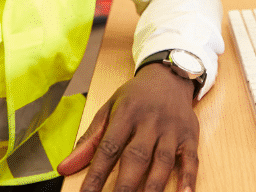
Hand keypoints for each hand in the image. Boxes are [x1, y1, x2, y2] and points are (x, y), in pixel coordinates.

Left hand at [57, 64, 198, 191]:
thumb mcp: (109, 109)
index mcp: (125, 114)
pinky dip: (189, 178)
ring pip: (163, 161)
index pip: (109, 149)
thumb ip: (89, 140)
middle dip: (125, 185)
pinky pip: (191, 159)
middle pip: (137, 157)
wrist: (169, 75)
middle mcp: (150, 121)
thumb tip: (64, 168)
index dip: (97, 175)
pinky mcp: (190, 135)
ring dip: (153, 186)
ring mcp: (172, 129)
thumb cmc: (135, 97)